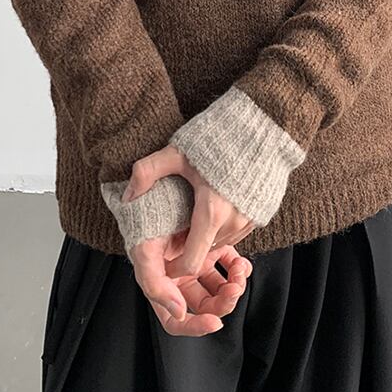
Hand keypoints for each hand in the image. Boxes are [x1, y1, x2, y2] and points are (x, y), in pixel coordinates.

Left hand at [123, 144, 258, 276]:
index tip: (164, 257)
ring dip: (206, 236)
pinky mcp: (261, 212)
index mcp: (212, 212)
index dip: (174, 267)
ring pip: (222, 243)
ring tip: (193, 213)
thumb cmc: (221, 136)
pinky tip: (214, 203)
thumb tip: (127, 195)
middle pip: (205, 253)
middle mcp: (234, 222)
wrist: (263, 124)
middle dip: (188, 247)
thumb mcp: (178, 151)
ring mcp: (251, 219)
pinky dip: (223, 227)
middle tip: (175, 227)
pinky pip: (238, 231)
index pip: (191, 263)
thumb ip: (148, 172)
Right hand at [130, 231, 251, 336]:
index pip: (176, 319)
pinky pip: (229, 265)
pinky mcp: (212, 246)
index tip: (214, 322)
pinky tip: (241, 263)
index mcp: (162, 284)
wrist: (159, 184)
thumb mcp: (143, 252)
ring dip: (234, 286)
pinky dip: (238, 268)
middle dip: (223, 303)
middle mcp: (180, 277)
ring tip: (240, 273)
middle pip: (205, 306)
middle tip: (234, 289)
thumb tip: (180, 313)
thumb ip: (155, 284)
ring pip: (221, 288)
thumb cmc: (145, 219)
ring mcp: (198, 262)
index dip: (195, 327)